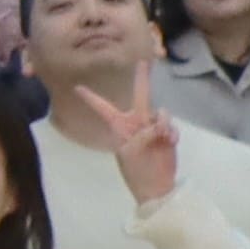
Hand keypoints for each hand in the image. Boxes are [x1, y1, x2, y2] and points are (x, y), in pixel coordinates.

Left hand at [59, 76, 182, 211]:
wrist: (156, 185)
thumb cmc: (136, 171)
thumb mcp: (131, 153)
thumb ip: (143, 135)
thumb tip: (157, 126)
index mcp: (119, 127)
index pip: (102, 108)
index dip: (91, 98)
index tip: (77, 87)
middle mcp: (135, 123)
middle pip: (140, 96)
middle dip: (141, 79)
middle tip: (143, 62)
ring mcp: (152, 127)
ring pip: (161, 112)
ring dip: (163, 122)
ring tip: (162, 138)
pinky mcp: (168, 134)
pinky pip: (171, 125)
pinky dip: (172, 133)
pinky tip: (170, 142)